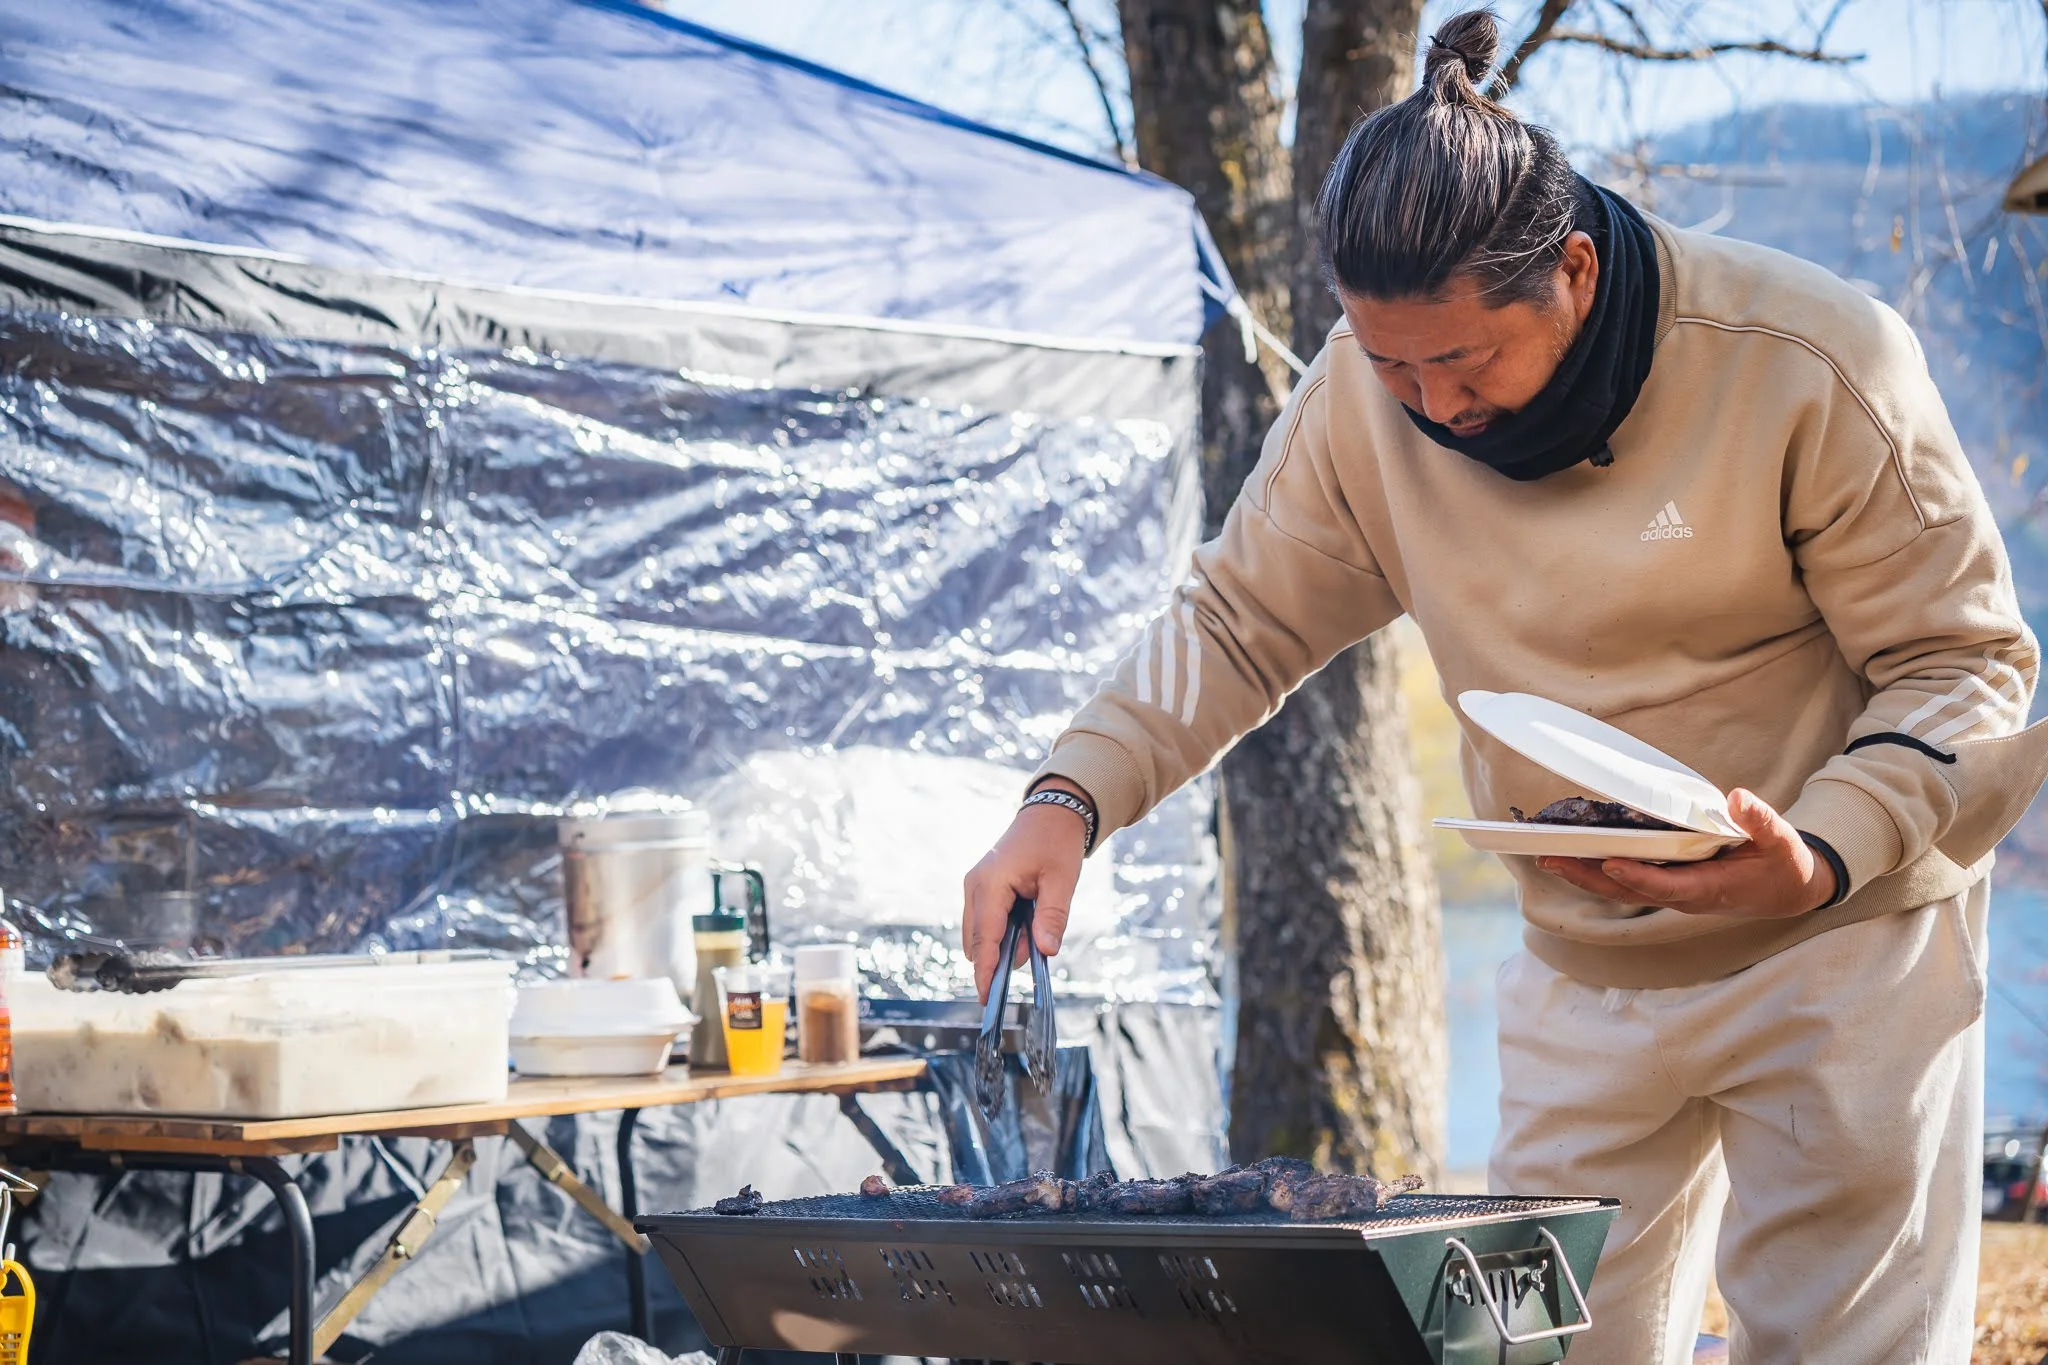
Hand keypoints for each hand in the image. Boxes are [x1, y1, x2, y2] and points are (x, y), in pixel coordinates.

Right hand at [961, 779, 1088, 1001]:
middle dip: (996, 960)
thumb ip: (1052, 917)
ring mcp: (975, 885)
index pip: (985, 939)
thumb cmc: (1057, 843)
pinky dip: (1002, 932)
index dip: (986, 971)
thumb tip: (1045, 953)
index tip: (985, 999)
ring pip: (980, 932)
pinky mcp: (982, 887)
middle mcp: (975, 886)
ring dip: (1002, 945)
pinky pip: (985, 920)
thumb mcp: (1062, 881)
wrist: (1052, 812)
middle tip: (1028, 966)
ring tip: (1035, 935)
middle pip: (977, 940)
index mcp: (990, 884)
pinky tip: (1027, 928)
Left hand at [1535, 788, 1836, 918]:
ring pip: (1621, 890)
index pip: (1667, 885)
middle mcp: (1684, 895)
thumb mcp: (1782, 841)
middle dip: (1589, 877)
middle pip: (1628, 891)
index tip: (1610, 862)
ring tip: (1548, 858)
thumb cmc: (1784, 864)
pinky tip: (1574, 855)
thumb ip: (1761, 821)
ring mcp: (1673, 892)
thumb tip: (1738, 797)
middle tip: (1550, 859)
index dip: (1638, 876)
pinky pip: (1627, 881)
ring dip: (1584, 875)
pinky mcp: (1668, 885)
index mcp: (1711, 888)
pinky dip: (1598, 870)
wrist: (1787, 890)